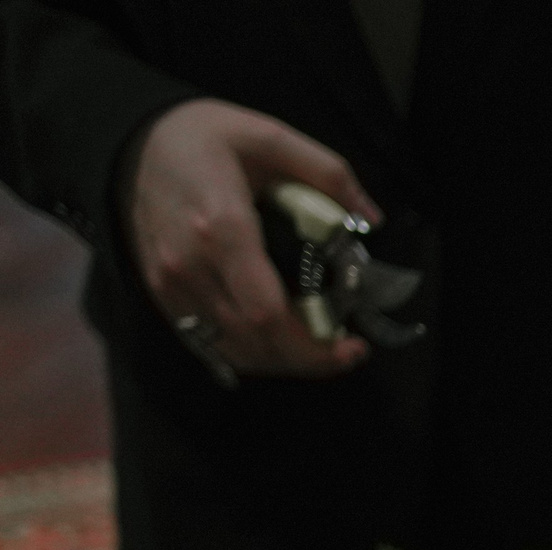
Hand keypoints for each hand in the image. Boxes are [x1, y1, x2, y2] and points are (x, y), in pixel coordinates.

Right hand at [124, 99, 380, 379]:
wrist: (128, 142)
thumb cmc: (201, 136)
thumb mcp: (269, 135)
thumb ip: (328, 173)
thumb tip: (372, 217)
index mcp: (222, 225)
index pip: (266, 312)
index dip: (314, 346)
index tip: (354, 346)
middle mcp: (190, 264)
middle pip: (255, 342)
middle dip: (309, 360)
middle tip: (348, 352)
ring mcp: (171, 284)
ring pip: (233, 351)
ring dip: (283, 362)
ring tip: (321, 348)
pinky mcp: (162, 294)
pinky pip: (209, 344)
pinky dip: (251, 354)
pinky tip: (281, 343)